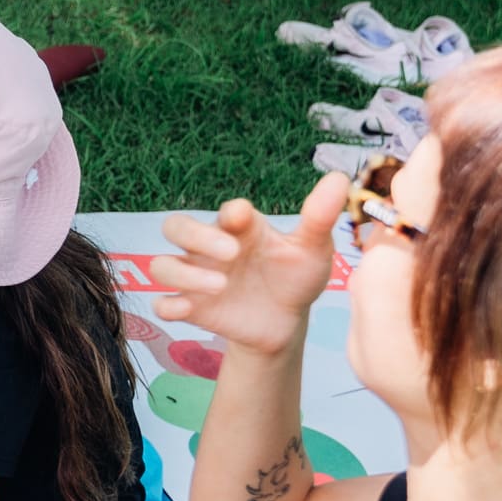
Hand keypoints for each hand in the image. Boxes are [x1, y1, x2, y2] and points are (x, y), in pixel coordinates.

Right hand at [151, 173, 344, 360]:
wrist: (286, 322)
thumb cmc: (296, 278)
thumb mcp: (312, 250)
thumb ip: (319, 217)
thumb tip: (339, 178)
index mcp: (239, 229)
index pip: (224, 211)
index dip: (230, 213)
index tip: (244, 218)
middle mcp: (209, 248)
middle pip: (175, 226)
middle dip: (196, 235)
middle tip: (231, 252)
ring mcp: (197, 277)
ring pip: (162, 265)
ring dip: (185, 274)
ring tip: (221, 286)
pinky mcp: (191, 308)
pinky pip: (161, 304)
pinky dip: (168, 305)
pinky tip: (188, 310)